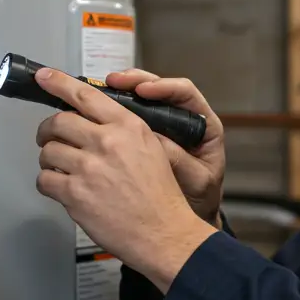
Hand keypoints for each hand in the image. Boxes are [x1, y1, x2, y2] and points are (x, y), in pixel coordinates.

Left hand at [34, 67, 218, 288]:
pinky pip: (45, 179)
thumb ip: (122, 131)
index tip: (44, 76)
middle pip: (59, 122)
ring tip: (60, 168)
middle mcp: (107, 142)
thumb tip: (92, 121)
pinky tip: (61, 188)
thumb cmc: (159, 195)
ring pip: (48, 151)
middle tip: (49, 137)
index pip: (85, 96)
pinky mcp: (75, 194)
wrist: (163, 231)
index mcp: (128, 127)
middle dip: (48, 130)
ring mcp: (89, 168)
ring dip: (48, 159)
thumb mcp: (151, 148)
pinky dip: (48, 183)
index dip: (59, 83)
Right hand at [103, 68, 225, 226]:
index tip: (144, 90)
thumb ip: (180, 160)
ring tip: (103, 89)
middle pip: (158, 88)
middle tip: (115, 82)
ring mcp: (162, 126)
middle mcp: (182, 120)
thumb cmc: (199, 198)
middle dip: (135, 81)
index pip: (184, 93)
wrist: (187, 217)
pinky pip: (128, 116)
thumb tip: (156, 140)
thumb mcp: (196, 181)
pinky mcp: (144, 135)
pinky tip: (98, 111)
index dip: (164, 87)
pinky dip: (113, 111)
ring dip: (121, 92)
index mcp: (202, 125)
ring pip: (141, 98)